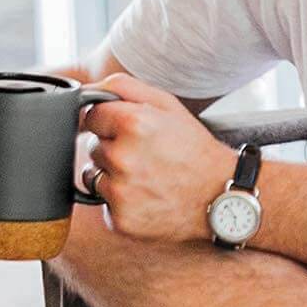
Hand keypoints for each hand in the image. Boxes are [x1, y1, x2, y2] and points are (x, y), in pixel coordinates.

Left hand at [83, 74, 235, 242]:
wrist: (221, 196)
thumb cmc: (193, 148)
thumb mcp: (167, 104)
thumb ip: (122, 87)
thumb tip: (85, 91)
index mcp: (132, 123)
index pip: (90, 116)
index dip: (109, 122)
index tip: (128, 132)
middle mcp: (122, 157)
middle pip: (92, 147)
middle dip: (114, 149)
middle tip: (146, 156)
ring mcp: (120, 191)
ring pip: (93, 175)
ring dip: (113, 175)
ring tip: (146, 176)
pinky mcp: (120, 218)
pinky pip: (103, 202)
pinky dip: (120, 200)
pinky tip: (146, 196)